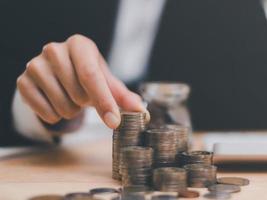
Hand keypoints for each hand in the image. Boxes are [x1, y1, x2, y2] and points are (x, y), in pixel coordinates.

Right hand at [17, 34, 146, 128]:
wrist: (58, 74)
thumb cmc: (86, 75)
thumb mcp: (106, 81)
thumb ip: (123, 96)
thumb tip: (140, 110)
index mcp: (79, 45)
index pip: (91, 76)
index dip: (104, 101)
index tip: (114, 122)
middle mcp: (54, 50)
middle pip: (78, 93)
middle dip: (86, 103)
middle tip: (83, 95)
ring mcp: (35, 65)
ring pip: (62, 106)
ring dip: (72, 110)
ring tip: (69, 97)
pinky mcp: (23, 82)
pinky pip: (46, 113)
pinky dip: (55, 115)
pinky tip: (55, 102)